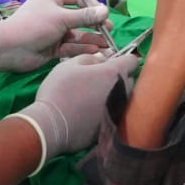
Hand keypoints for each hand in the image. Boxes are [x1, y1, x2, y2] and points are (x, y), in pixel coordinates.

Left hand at [0, 0, 112, 72]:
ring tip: (107, 43)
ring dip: (91, 38)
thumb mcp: (61, 18)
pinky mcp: (52, 47)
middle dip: (94, 24)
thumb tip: (106, 11)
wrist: (9, 49)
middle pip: (79, 17)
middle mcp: (54, 14)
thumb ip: (85, 16)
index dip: (91, 3)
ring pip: (76, 34)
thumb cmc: (34, 26)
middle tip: (109, 29)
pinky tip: (95, 51)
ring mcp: (53, 32)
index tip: (104, 12)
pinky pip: (70, 46)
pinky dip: (82, 48)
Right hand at [17, 49, 140, 158]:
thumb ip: (88, 58)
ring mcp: (119, 111)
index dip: (123, 59)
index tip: (112, 62)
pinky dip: (108, 110)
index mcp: (114, 73)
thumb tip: (99, 61)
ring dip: (114, 94)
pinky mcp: (113, 126)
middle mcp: (122, 92)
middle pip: (130, 80)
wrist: (52, 126)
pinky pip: (115, 113)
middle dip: (119, 77)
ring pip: (123, 98)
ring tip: (95, 96)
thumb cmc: (60, 90)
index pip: (132, 61)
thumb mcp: (69, 65)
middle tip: (100, 79)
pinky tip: (92, 112)